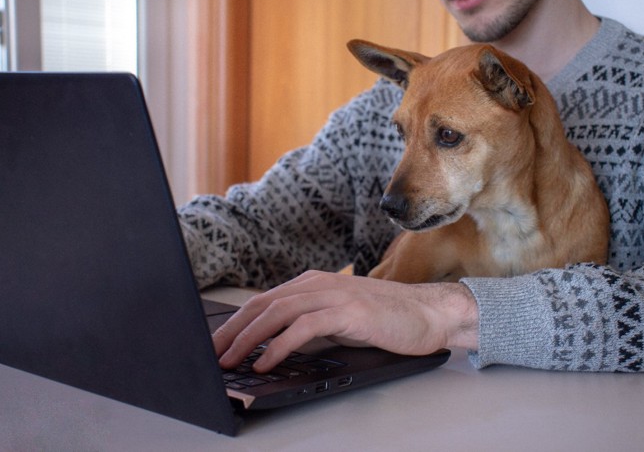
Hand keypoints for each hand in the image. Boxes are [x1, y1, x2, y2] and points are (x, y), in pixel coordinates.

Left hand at [212, 270, 478, 371]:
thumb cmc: (385, 318)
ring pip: (276, 313)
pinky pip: (302, 328)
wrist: (429, 312)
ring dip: (247, 339)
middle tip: (211, 354)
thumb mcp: (338, 318)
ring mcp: (333, 295)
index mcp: (312, 284)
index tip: (217, 343)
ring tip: (229, 361)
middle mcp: (317, 284)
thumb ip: (309, 324)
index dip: (235, 322)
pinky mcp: (347, 311)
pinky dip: (278, 346)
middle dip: (231, 331)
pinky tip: (265, 362)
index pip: (263, 301)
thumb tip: (273, 345)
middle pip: (262, 305)